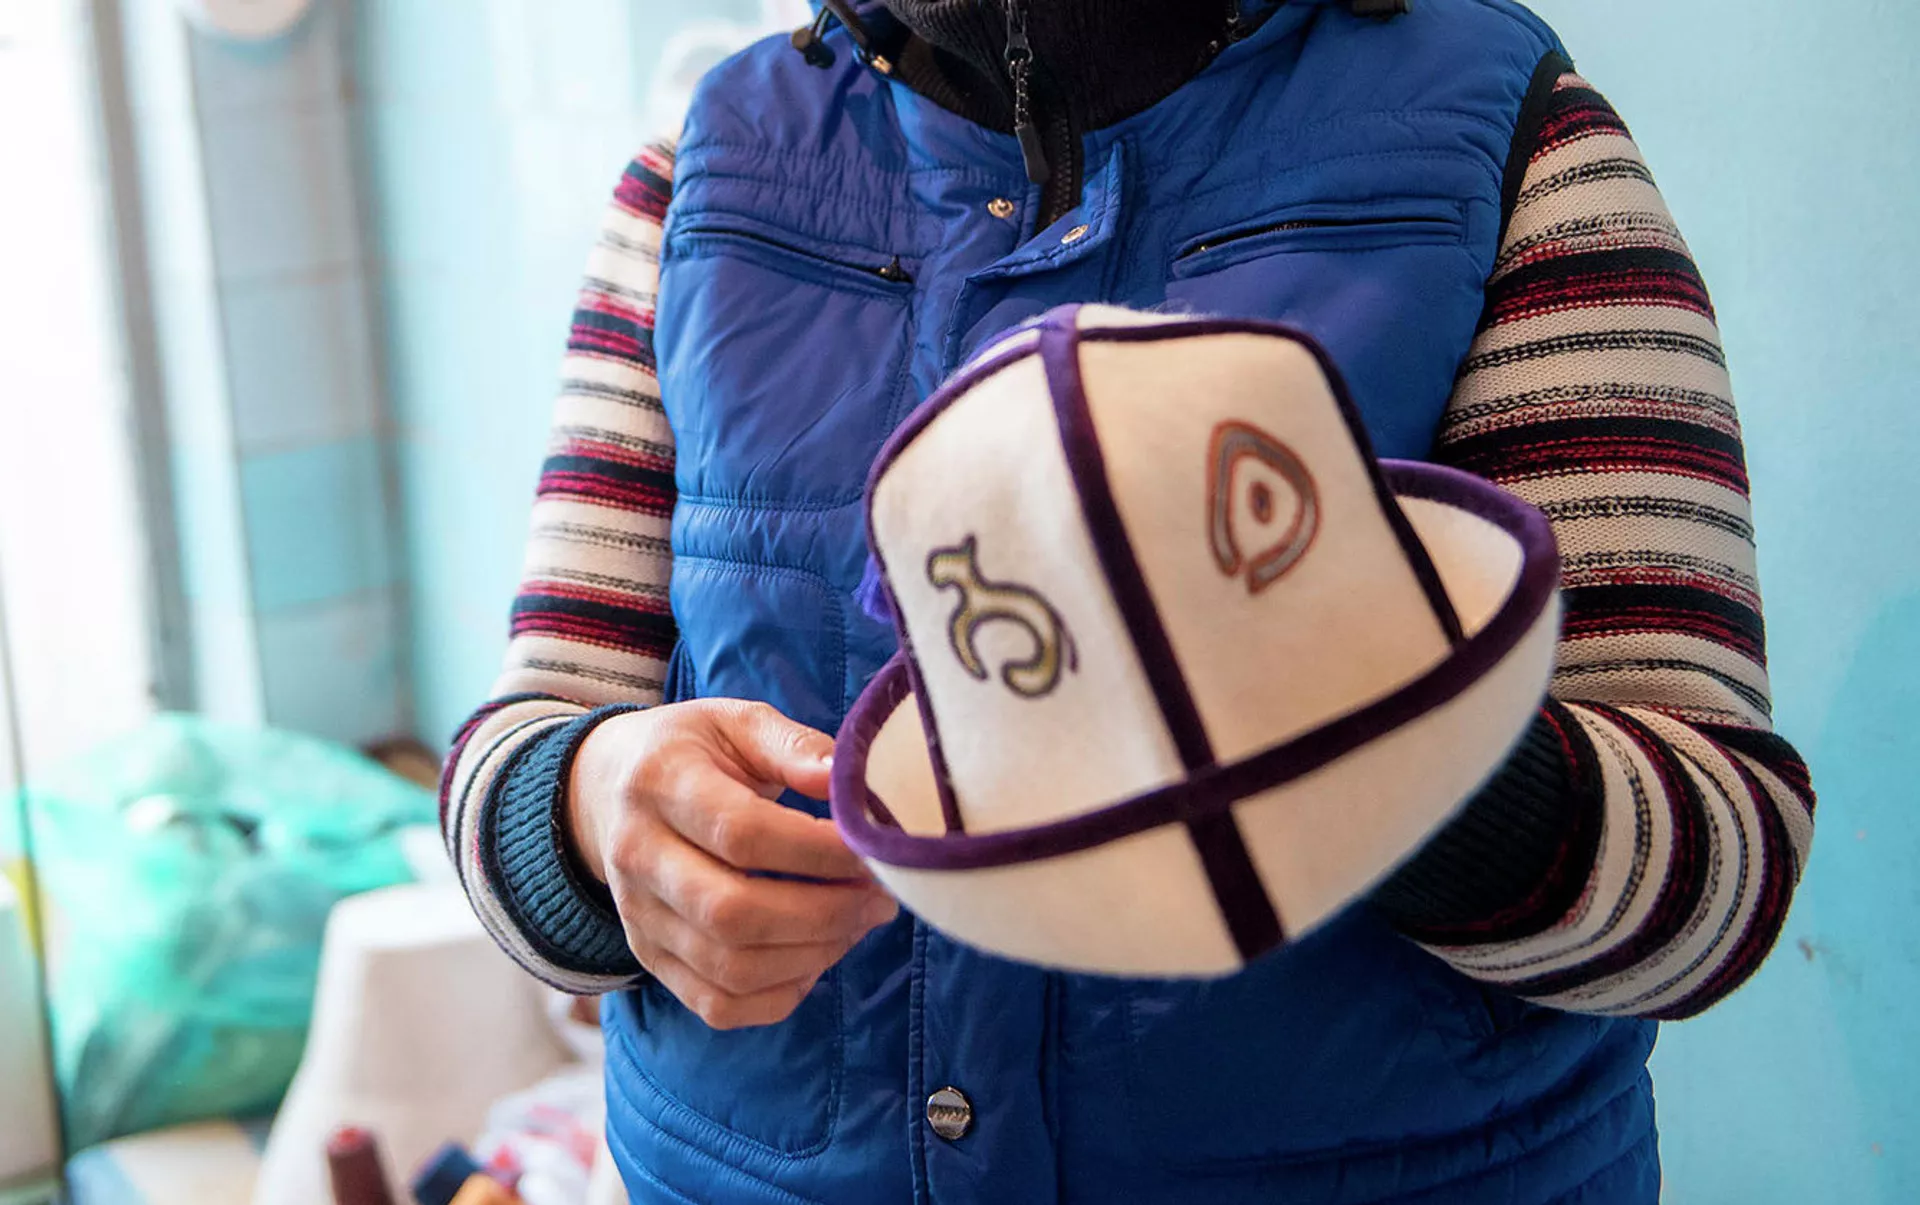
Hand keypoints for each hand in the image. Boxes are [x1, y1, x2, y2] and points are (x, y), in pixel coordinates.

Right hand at [566, 700, 897, 1029]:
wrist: (606, 790)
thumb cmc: (690, 750)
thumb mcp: (736, 723)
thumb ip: (795, 747)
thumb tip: (853, 786)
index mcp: (660, 783)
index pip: (742, 834)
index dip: (819, 852)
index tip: (874, 850)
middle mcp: (637, 856)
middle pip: (733, 913)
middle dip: (826, 913)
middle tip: (880, 897)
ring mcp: (638, 916)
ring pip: (729, 968)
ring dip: (813, 955)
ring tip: (858, 922)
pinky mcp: (650, 958)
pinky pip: (718, 1005)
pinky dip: (780, 995)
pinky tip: (817, 956)